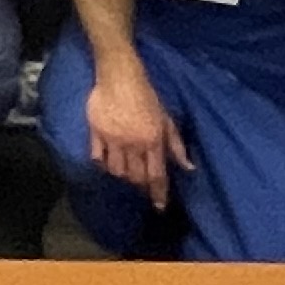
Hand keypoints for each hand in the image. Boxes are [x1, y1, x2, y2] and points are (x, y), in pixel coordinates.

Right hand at [83, 62, 189, 203]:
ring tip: (126, 172)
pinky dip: (101, 164)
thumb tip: (188, 168)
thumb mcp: (166, 119)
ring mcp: (113, 139)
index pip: (157, 175)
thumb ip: (176, 145)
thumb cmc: (146, 97)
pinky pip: (97, 157)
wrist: (119, 76)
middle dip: (140, 185)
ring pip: (116, 170)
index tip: (159, 207)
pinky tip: (106, 163)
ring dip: (122, 175)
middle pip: (135, 176)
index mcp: (153, 141)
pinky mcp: (96, 132)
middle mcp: (133, 144)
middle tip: (142, 185)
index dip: (159, 193)